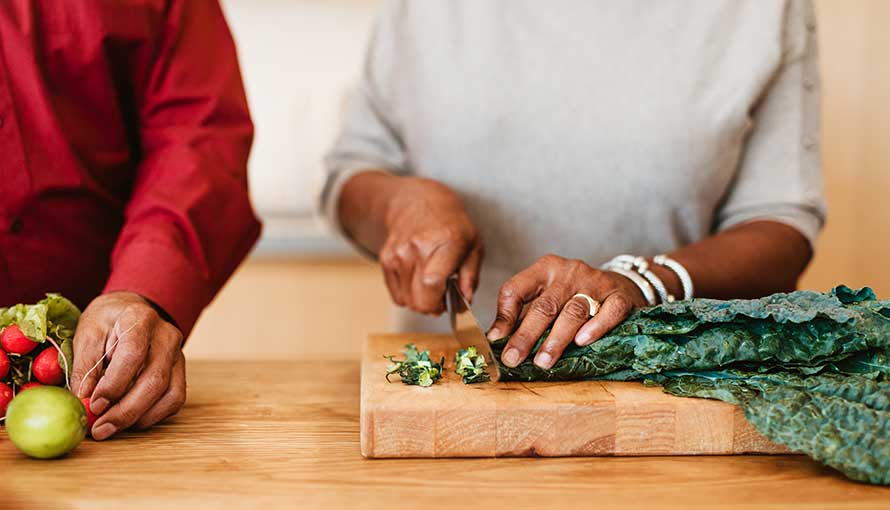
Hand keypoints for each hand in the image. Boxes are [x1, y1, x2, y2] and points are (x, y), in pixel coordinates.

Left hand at [70, 292, 185, 440]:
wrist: (130, 311)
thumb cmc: (105, 323)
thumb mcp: (87, 336)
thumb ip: (85, 367)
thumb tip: (83, 401)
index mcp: (140, 319)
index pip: (133, 354)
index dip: (114, 384)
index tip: (93, 405)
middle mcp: (166, 336)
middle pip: (155, 379)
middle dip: (126, 410)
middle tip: (100, 429)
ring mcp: (178, 354)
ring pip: (170, 394)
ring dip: (140, 417)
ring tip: (111, 427)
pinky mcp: (180, 371)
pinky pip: (174, 400)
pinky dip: (153, 415)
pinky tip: (130, 420)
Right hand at [378, 176, 482, 313]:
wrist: (419, 202)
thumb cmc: (452, 226)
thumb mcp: (474, 246)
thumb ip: (471, 278)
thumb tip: (464, 304)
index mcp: (445, 243)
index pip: (432, 283)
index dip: (439, 302)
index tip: (447, 302)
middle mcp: (417, 248)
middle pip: (418, 300)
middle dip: (432, 307)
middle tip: (441, 296)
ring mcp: (398, 254)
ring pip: (407, 301)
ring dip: (420, 300)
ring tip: (430, 284)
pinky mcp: (385, 260)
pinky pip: (397, 296)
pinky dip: (408, 295)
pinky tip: (417, 279)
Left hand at [488, 255, 647, 369]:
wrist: (622, 285)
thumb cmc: (575, 296)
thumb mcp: (547, 295)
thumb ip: (524, 313)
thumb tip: (497, 340)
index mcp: (544, 269)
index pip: (517, 289)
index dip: (504, 316)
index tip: (496, 340)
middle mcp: (568, 272)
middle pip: (544, 306)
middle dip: (526, 335)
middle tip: (513, 359)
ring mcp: (595, 283)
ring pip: (573, 311)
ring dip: (556, 339)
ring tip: (543, 362)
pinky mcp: (619, 297)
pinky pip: (609, 311)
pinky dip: (595, 327)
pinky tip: (582, 342)